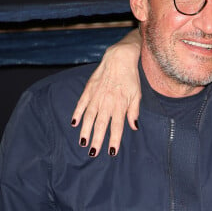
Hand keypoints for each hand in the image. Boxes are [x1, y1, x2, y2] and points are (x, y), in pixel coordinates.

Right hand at [72, 30, 141, 156]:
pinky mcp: (89, 89)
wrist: (119, 57)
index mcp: (120, 105)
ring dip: (85, 131)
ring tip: (83, 143)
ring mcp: (96, 96)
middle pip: (101, 125)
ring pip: (89, 117)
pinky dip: (77, 114)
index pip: (117, 127)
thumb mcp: (137, 95)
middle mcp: (107, 102)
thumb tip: (134, 127)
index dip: (114, 140)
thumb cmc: (130, 78)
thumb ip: (134, 112)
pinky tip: (74, 123)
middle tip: (93, 153)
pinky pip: (81, 104)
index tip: (111, 152)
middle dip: (97, 140)